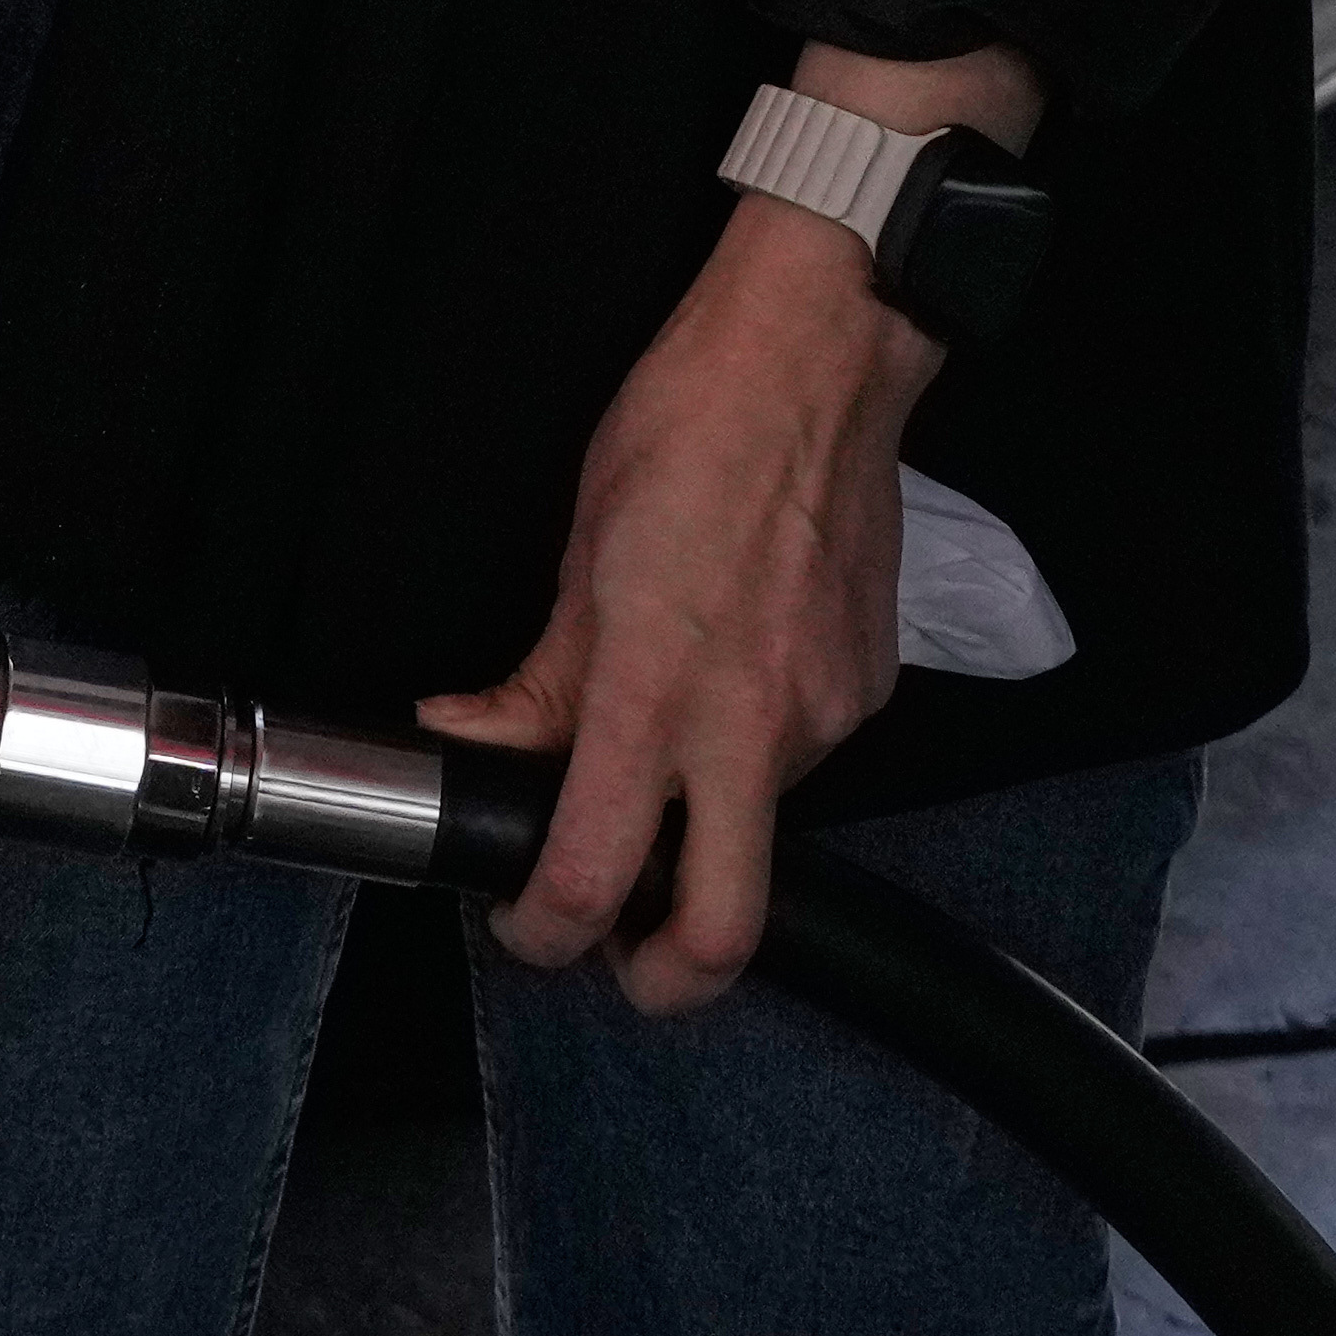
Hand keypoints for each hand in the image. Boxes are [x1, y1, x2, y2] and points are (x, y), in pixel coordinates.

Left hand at [428, 41, 1045, 1013]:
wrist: (818, 355)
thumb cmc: (687, 426)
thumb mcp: (579, 554)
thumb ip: (534, 679)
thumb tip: (467, 742)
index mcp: (657, 688)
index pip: (593, 871)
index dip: (545, 931)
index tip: (524, 925)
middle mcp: (752, 724)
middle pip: (723, 933)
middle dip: (662, 980)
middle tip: (613, 956)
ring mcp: (824, 715)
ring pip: (758, 832)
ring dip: (703, 828)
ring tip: (661, 757)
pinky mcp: (868, 692)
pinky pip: (800, 759)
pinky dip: (752, 754)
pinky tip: (728, 681)